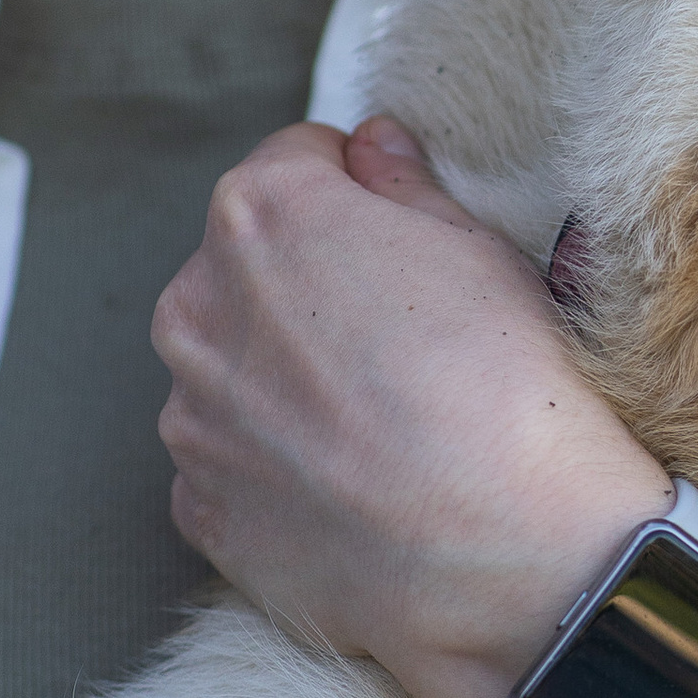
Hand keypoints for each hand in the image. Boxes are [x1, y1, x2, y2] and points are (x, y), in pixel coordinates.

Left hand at [152, 117, 666, 697]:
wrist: (507, 550)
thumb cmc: (504, 384)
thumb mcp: (476, 247)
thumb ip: (402, 184)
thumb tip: (368, 147)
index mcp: (262, 214)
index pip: (294, 163)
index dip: (357, 194)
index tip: (403, 242)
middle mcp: (198, 306)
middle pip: (247, 268)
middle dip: (308, 288)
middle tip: (400, 341)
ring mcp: (190, 413)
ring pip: (234, 367)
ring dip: (286, 379)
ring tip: (381, 423)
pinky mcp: (198, 507)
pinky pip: (230, 463)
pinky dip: (278, 468)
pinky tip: (354, 485)